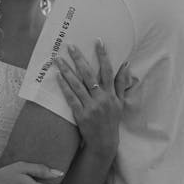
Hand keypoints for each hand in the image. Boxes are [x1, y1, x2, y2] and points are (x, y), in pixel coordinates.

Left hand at [55, 41, 131, 158]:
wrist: (104, 142)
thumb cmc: (112, 120)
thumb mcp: (120, 102)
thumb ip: (120, 83)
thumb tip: (125, 64)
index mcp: (111, 94)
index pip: (107, 70)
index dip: (103, 55)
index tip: (98, 41)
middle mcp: (102, 98)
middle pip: (89, 74)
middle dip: (79, 58)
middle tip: (70, 46)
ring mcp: (91, 106)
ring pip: (77, 84)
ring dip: (66, 70)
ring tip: (58, 59)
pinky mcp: (81, 114)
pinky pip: (71, 97)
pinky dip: (64, 86)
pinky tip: (57, 76)